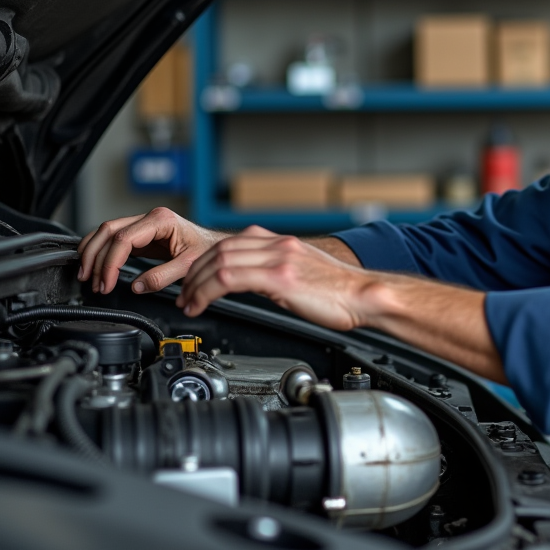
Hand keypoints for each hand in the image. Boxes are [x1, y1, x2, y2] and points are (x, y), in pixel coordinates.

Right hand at [77, 207, 227, 295]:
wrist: (216, 246)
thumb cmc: (207, 250)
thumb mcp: (188, 266)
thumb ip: (162, 277)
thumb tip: (137, 286)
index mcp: (161, 221)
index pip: (123, 239)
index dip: (110, 262)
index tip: (106, 282)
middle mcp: (149, 219)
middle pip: (109, 231)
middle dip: (95, 257)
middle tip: (91, 281)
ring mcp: (144, 224)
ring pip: (106, 232)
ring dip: (93, 253)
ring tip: (87, 275)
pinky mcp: (141, 234)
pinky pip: (114, 239)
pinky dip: (101, 251)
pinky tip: (95, 265)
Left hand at [178, 226, 505, 382]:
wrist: (369, 297)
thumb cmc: (342, 296)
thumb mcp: (302, 279)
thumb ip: (275, 277)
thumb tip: (252, 290)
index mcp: (282, 244)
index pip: (230, 244)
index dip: (204, 263)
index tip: (193, 283)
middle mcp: (277, 245)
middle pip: (218, 248)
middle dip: (192, 272)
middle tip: (181, 295)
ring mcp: (278, 258)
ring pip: (218, 259)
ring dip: (194, 283)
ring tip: (187, 303)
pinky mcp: (280, 276)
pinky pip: (228, 277)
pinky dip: (206, 291)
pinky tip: (200, 305)